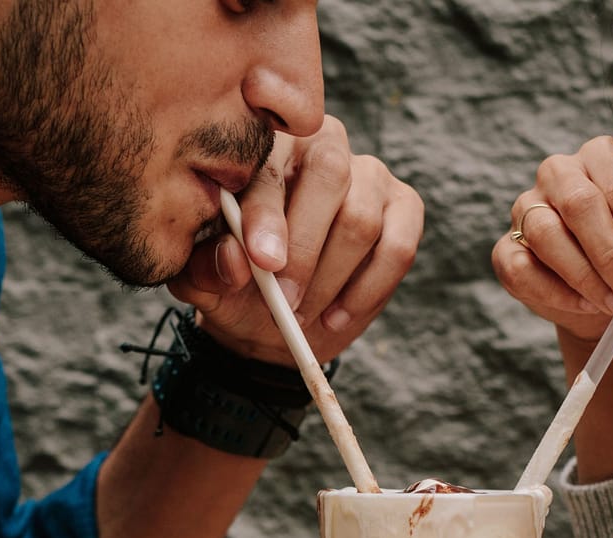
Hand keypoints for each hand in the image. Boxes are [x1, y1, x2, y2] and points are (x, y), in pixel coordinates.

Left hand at [167, 115, 423, 365]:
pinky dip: (368, 291)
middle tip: (285, 303)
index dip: (267, 214)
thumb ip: (208, 267)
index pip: (270, 166)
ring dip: (330, 280)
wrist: (277, 314)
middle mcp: (323, 145)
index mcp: (266, 145)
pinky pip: (398, 247)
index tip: (263, 263)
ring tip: (302, 317)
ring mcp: (370, 174)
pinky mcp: (405, 207)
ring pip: (361, 219)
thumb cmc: (239, 284)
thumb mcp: (207, 281)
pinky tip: (336, 317)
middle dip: (305, 248)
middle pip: (329, 174)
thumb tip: (234, 260)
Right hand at [492, 135, 612, 341]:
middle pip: (579, 204)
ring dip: (584, 276)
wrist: (604, 292)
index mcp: (603, 158)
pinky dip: (556, 293)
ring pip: (546, 234)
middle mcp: (559, 172)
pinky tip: (584, 304)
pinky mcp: (506, 247)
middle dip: (609, 255)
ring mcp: (526, 207)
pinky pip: (522, 268)